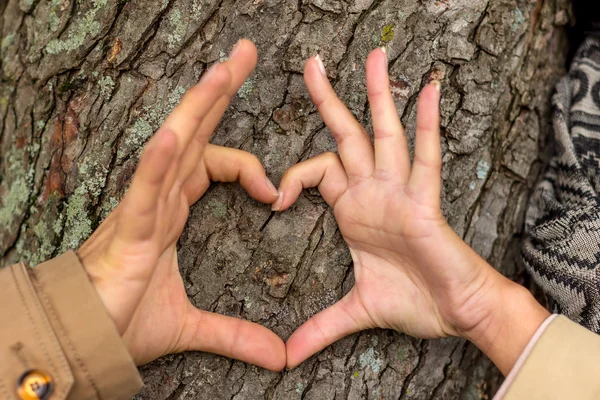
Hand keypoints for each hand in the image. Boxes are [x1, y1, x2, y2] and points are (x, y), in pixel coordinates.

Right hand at [78, 40, 285, 369]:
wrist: (91, 341)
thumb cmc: (127, 319)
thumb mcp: (193, 324)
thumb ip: (236, 333)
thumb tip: (278, 358)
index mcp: (174, 209)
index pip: (213, 163)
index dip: (248, 167)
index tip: (275, 191)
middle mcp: (161, 198)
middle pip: (196, 133)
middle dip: (220, 91)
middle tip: (245, 52)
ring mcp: (144, 209)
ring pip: (174, 147)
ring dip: (198, 107)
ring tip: (225, 68)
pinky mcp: (128, 231)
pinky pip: (144, 189)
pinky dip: (158, 162)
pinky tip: (173, 134)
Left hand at [277, 49, 549, 372]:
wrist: (455, 313)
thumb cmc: (414, 301)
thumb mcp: (356, 310)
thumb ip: (321, 326)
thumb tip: (288, 356)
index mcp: (354, 210)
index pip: (318, 172)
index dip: (292, 176)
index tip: (273, 198)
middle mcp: (374, 193)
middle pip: (347, 136)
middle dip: (329, 100)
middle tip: (311, 62)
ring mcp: (400, 193)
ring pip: (386, 135)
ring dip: (378, 96)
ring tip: (373, 55)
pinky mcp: (425, 204)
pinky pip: (427, 158)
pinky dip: (429, 125)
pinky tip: (429, 89)